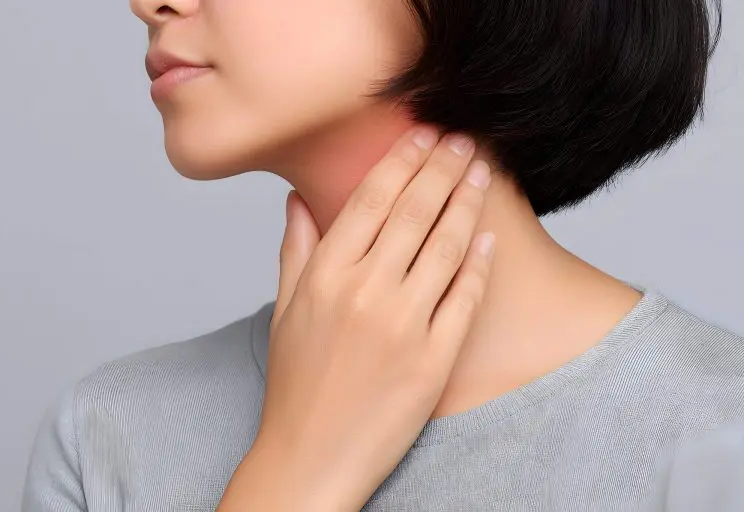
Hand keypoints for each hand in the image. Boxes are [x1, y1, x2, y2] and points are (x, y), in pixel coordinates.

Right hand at [222, 125, 494, 510]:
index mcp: (325, 276)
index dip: (402, 161)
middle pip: (414, 212)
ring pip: (445, 247)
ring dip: (467, 204)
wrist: (310, 459)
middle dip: (443, 168)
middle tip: (464, 140)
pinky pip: (463, 300)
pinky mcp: (433, 360)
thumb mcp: (284, 313)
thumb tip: (296, 201)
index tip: (423, 135)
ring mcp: (402, 327)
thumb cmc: (295, 386)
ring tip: (482, 174)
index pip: (371, 199)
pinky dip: (478, 265)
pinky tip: (488, 239)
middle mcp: (364, 293)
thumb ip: (295, 251)